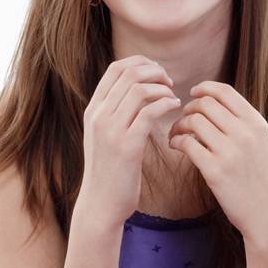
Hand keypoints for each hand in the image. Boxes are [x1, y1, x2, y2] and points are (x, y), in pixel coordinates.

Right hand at [75, 56, 180, 229]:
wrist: (100, 204)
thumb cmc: (109, 169)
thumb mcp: (104, 135)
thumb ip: (114, 112)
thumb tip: (136, 89)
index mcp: (93, 109)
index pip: (116, 68)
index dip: (141, 63)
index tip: (158, 72)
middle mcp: (99, 116)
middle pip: (129, 74)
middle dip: (155, 72)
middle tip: (169, 83)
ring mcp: (110, 131)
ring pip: (139, 90)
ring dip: (163, 89)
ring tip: (173, 98)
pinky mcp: (127, 147)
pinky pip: (149, 113)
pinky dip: (166, 105)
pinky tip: (174, 109)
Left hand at [167, 80, 267, 247]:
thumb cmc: (267, 182)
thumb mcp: (266, 145)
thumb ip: (248, 125)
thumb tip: (224, 106)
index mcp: (257, 124)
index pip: (225, 92)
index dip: (205, 88)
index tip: (194, 93)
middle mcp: (245, 134)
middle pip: (205, 104)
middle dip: (189, 108)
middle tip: (184, 118)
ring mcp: (230, 152)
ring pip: (193, 121)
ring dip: (179, 124)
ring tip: (177, 134)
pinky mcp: (215, 171)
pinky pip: (187, 144)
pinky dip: (177, 141)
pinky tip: (177, 146)